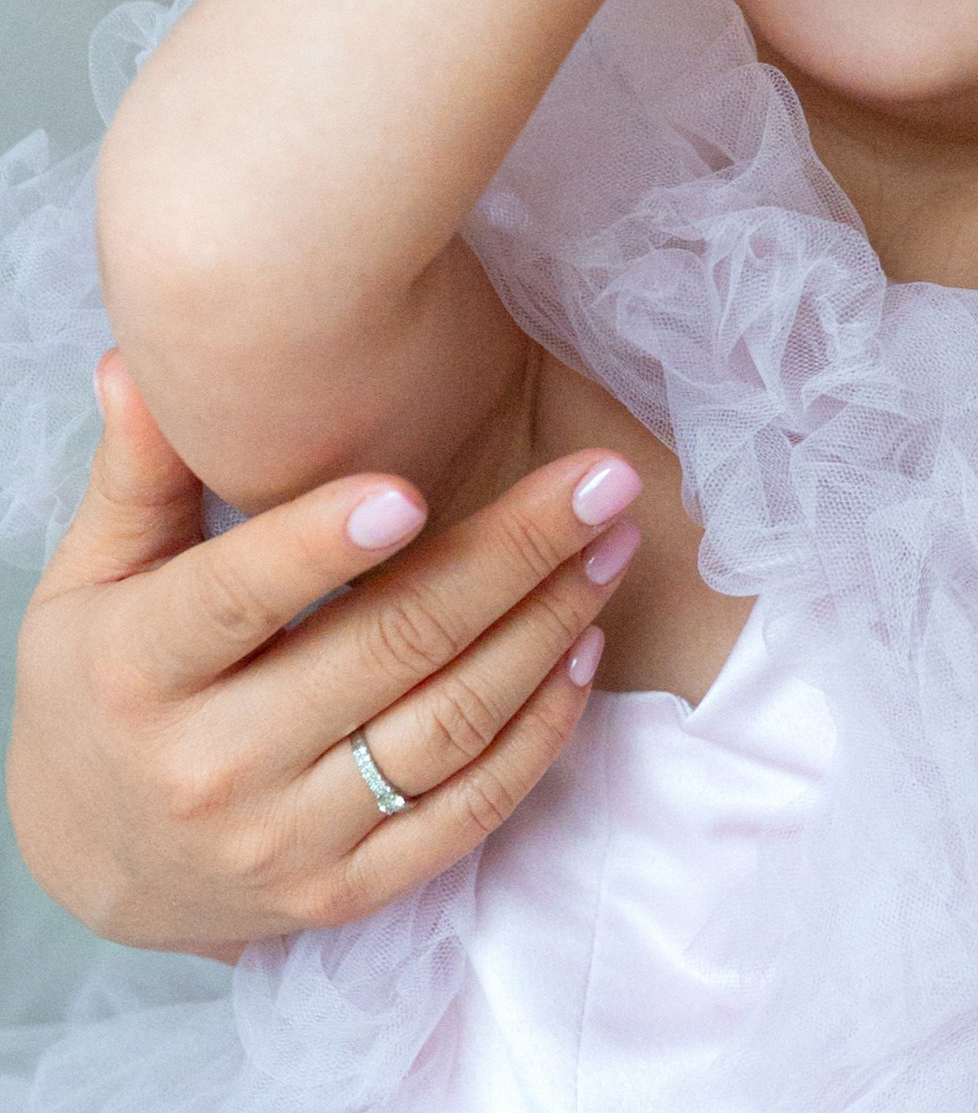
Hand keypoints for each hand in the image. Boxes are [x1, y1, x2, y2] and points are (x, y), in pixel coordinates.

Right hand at [8, 356, 636, 950]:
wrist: (91, 866)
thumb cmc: (101, 687)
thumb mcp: (89, 579)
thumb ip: (139, 472)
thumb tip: (137, 358)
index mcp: (140, 670)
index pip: (236, 595)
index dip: (321, 544)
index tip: (413, 488)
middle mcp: (212, 766)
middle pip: (388, 646)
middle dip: (511, 554)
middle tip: (602, 479)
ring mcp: (285, 840)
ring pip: (446, 727)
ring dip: (547, 629)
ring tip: (613, 544)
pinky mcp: (344, 893)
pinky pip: (464, 815)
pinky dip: (538, 735)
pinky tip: (583, 650)